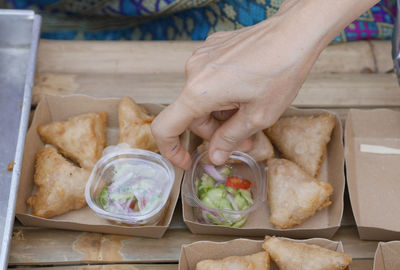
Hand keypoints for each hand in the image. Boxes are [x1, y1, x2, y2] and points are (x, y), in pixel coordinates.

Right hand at [151, 0, 378, 169]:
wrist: (295, 33)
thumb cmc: (281, 72)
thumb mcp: (257, 116)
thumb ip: (230, 139)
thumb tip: (214, 156)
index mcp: (199, 92)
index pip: (165, 127)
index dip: (170, 150)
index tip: (185, 160)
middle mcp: (194, 71)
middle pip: (192, 115)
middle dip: (216, 131)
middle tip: (245, 139)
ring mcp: (202, 57)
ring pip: (202, 98)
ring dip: (221, 113)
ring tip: (250, 114)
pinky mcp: (212, 49)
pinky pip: (209, 80)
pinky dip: (223, 94)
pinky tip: (246, 92)